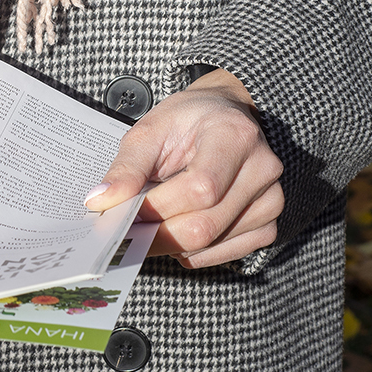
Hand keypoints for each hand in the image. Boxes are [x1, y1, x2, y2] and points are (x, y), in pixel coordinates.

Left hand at [84, 69, 283, 267]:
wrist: (226, 117)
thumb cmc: (188, 122)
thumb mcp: (151, 130)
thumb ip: (127, 167)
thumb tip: (100, 202)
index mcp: (234, 136)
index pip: (200, 189)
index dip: (156, 208)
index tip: (123, 213)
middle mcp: (262, 170)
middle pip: (204, 225)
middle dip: (156, 234)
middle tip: (128, 231)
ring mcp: (270, 200)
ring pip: (210, 244)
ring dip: (171, 243)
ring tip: (153, 222)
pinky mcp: (268, 224)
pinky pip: (224, 254)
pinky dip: (192, 252)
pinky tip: (177, 229)